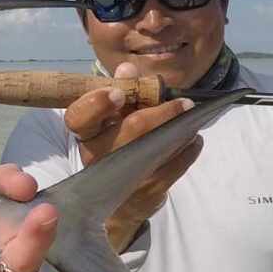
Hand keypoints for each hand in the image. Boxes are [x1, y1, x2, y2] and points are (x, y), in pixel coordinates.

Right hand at [64, 61, 202, 250]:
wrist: (121, 203)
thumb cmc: (117, 149)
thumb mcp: (114, 120)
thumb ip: (123, 91)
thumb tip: (128, 68)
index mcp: (87, 133)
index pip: (78, 117)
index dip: (95, 104)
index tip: (118, 93)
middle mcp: (98, 156)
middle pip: (131, 129)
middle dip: (163, 112)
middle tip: (185, 103)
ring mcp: (123, 177)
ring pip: (159, 146)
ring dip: (181, 129)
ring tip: (192, 117)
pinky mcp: (147, 192)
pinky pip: (174, 166)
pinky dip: (188, 149)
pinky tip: (194, 139)